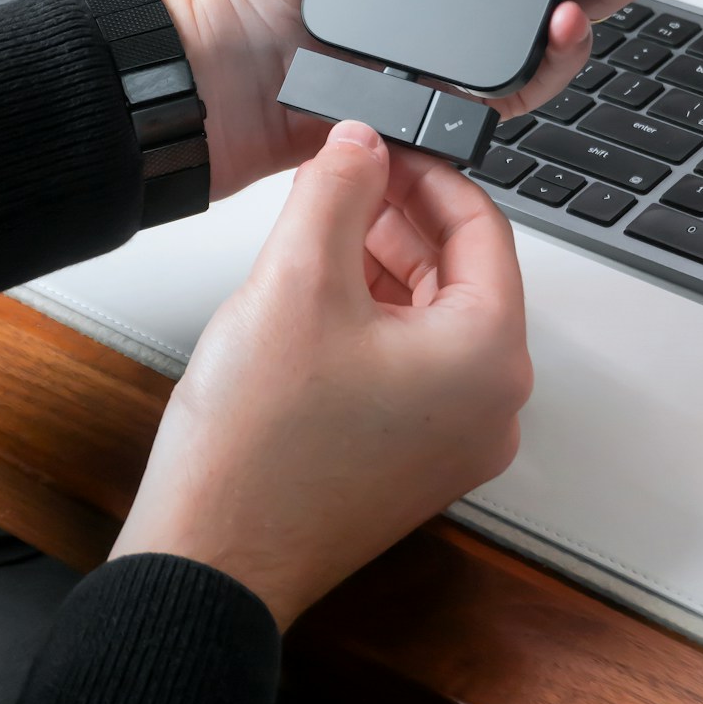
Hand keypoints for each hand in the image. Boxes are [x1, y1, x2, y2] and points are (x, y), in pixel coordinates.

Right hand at [110, 120, 531, 627]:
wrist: (210, 559)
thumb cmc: (257, 450)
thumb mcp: (296, 278)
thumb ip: (338, 187)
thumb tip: (362, 143)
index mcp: (490, 358)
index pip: (483, 226)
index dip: (427, 172)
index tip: (383, 145)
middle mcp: (491, 406)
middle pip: (461, 273)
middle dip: (400, 216)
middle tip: (345, 176)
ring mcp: (454, 441)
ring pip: (433, 317)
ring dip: (383, 263)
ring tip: (321, 226)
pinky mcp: (413, 460)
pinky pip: (412, 364)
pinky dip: (373, 317)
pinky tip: (317, 292)